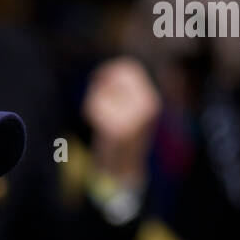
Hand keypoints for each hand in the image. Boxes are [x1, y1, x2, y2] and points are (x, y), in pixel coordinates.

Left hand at [81, 56, 160, 187]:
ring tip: (96, 116)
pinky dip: (89, 111)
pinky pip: (95, 106)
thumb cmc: (124, 138)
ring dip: (94, 101)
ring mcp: (132, 117)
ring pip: (102, 92)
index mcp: (150, 100)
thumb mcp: (130, 110)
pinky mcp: (115, 128)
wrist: (124, 170)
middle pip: (114, 77)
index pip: (129, 69)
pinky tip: (94, 124)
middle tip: (93, 98)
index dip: (111, 70)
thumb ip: (123, 91)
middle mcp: (145, 106)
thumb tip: (107, 72)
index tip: (97, 78)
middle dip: (100, 85)